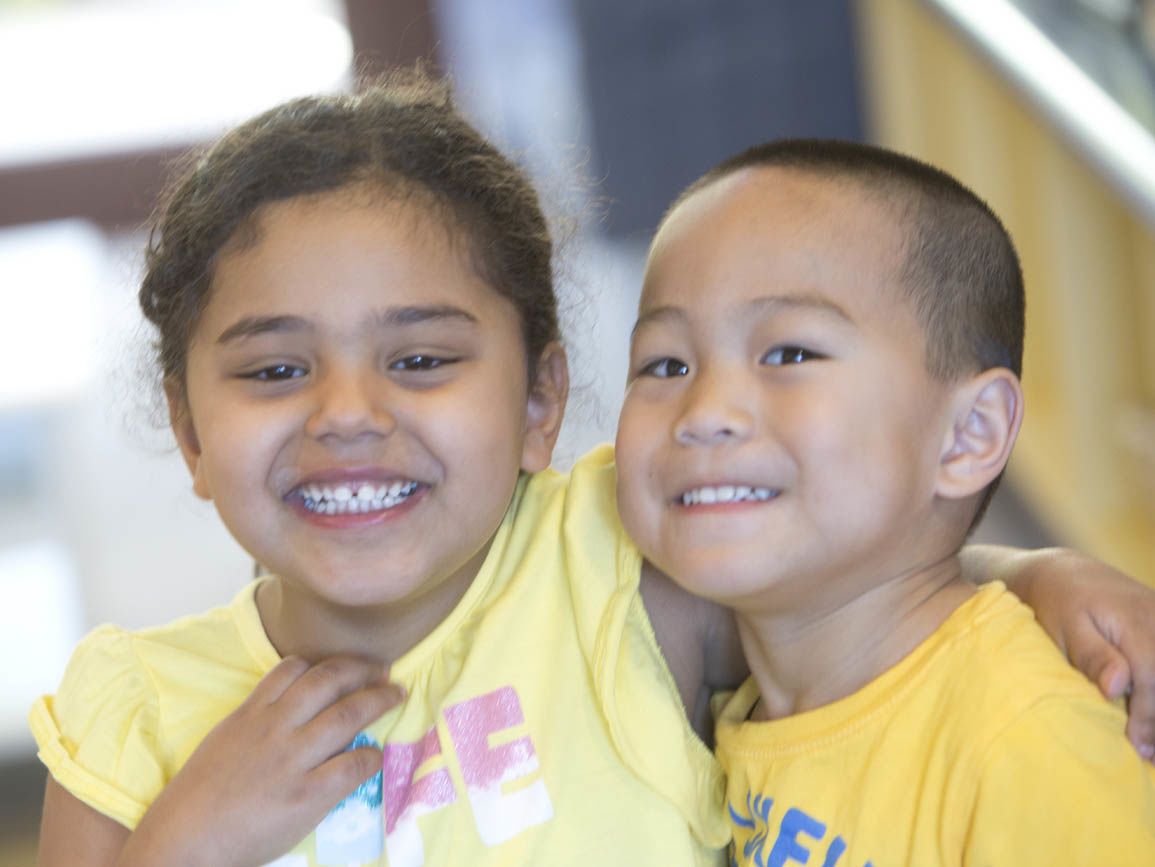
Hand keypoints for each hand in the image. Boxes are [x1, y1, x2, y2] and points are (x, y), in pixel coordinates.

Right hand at [120, 655, 403, 866]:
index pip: (292, 668)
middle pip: (328, 681)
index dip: (325, 661)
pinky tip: (377, 756)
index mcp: (251, 713)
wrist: (184, 841)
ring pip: (346, 715)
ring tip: (396, 694)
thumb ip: (256, 722)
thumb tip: (289, 712)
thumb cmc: (197, 797)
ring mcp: (293, 759)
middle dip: (361, 669)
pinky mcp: (307, 795)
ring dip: (378, 700)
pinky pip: (351, 766)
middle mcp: (275, 728)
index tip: (346, 664)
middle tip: (384, 669)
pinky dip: (370, 757)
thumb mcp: (223, 740)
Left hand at [1007, 547, 1154, 759]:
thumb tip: (1118, 687)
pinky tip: (1149, 721)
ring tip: (1150, 746)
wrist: (1063, 572)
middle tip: (1148, 755)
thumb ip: (1092, 655)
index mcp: (1135, 621)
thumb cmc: (1057, 602)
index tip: (1137, 747)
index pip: (1152, 677)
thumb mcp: (1065, 628)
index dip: (1148, 716)